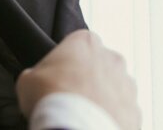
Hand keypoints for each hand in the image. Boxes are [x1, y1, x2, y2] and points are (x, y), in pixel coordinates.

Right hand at [16, 30, 140, 129]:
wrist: (75, 129)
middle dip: (88, 75)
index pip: (78, 41)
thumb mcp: (27, 78)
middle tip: (68, 91)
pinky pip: (122, 110)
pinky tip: (91, 122)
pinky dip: (110, 115)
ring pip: (114, 87)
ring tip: (80, 110)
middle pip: (100, 62)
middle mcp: (112, 59)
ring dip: (101, 95)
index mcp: (85, 42)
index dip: (67, 57)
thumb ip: (36, 72)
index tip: (58, 71)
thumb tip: (36, 80)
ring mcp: (128, 86)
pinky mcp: (135, 111)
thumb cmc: (52, 98)